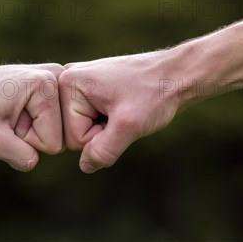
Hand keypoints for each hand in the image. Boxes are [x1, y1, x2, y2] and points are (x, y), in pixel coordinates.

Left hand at [0, 64, 64, 171]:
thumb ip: (17, 155)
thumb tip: (35, 161)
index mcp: (46, 84)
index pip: (53, 142)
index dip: (26, 139)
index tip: (8, 121)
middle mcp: (59, 76)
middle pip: (62, 136)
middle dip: (32, 135)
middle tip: (9, 118)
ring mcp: (60, 80)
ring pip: (60, 130)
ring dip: (33, 129)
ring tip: (11, 113)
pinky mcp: (57, 86)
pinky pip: (57, 122)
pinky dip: (36, 122)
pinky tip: (18, 109)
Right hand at [59, 52, 181, 172]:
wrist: (176, 74)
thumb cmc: (155, 93)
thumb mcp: (129, 125)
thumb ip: (103, 150)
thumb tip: (85, 167)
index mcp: (67, 84)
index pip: (73, 139)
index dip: (101, 136)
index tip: (120, 113)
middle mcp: (65, 81)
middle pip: (72, 135)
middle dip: (100, 131)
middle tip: (122, 110)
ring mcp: (76, 85)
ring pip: (82, 131)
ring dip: (105, 127)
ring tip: (123, 107)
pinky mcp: (87, 91)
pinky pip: (89, 122)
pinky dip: (108, 121)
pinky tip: (121, 106)